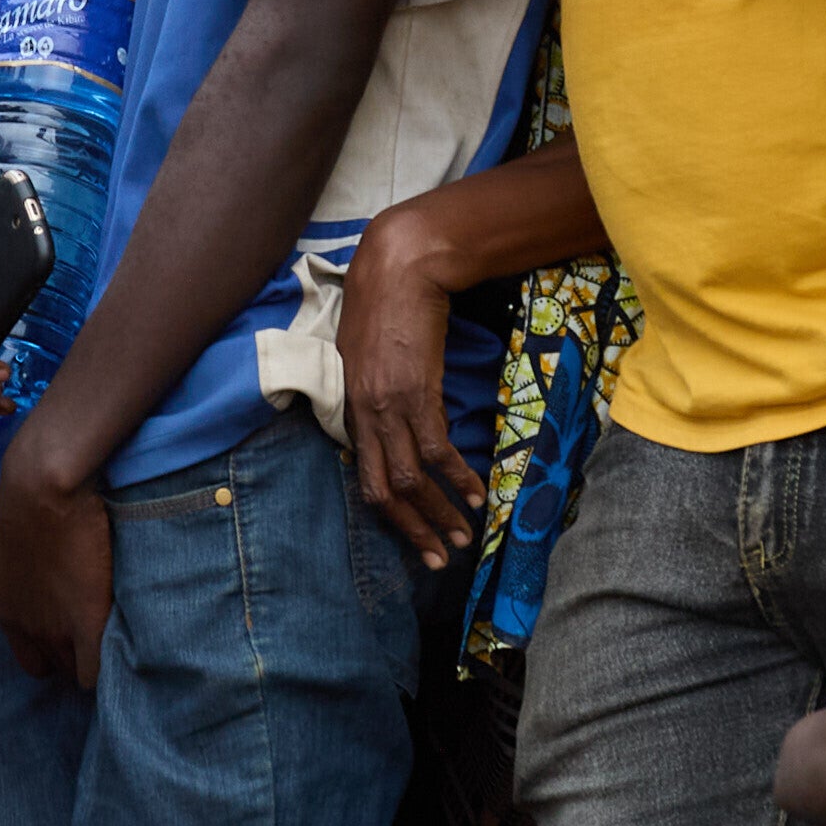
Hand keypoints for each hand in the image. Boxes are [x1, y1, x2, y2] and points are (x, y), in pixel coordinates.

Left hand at [0, 439, 113, 689]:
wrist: (41, 494)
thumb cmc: (27, 508)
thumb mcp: (13, 553)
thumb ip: (24, 582)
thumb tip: (40, 586)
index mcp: (9, 613)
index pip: (32, 662)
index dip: (55, 653)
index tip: (72, 639)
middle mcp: (28, 630)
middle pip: (56, 668)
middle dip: (76, 657)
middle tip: (98, 635)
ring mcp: (56, 630)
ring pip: (78, 673)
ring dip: (95, 659)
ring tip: (114, 638)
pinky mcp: (86, 623)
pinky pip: (94, 671)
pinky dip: (107, 666)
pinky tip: (121, 646)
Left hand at [338, 191, 484, 569]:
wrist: (399, 266)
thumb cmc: (384, 302)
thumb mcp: (365, 354)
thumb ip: (374, 393)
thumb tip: (393, 420)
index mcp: (350, 408)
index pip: (365, 478)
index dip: (390, 514)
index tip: (413, 537)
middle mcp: (364, 415)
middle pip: (383, 491)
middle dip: (413, 530)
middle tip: (437, 559)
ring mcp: (388, 406)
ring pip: (409, 479)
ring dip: (438, 514)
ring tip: (462, 538)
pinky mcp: (416, 393)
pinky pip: (436, 451)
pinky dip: (456, 478)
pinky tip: (476, 495)